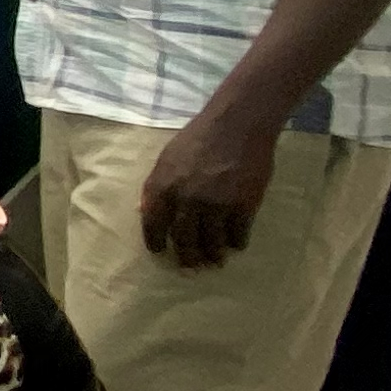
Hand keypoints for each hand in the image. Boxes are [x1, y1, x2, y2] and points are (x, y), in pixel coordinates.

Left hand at [140, 107, 279, 270]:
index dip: (155, 242)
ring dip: (213, 255)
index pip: (154, 225)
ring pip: (212, 243)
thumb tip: (146, 212)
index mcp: (163, 187)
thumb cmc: (199, 138)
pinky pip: (238, 235)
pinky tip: (235, 244)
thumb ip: (157, 186)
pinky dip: (236, 243)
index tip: (160, 252)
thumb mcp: (167, 159)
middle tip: (191, 267)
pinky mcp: (244, 206)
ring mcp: (217, 205)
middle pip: (184, 240)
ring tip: (214, 261)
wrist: (238, 124)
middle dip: (187, 258)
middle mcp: (187, 201)